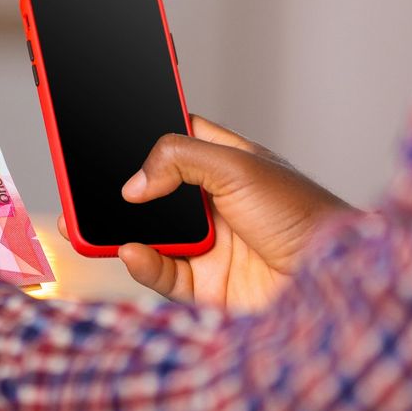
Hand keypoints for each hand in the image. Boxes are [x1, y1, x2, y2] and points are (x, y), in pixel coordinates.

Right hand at [60, 116, 352, 312]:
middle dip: (116, 188)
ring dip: (118, 228)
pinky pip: (160, 273)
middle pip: (152, 190)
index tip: (102, 123)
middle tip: (77, 178)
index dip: (142, 132)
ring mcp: (209, 246)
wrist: (334, 286)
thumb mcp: (239, 167)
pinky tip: (129, 250)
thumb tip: (133, 183)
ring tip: (85, 221)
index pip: (176, 139)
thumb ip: (179, 159)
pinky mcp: (206, 287)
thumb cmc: (306, 217)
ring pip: (148, 233)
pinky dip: (140, 263)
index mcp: (228, 164)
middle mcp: (215, 204)